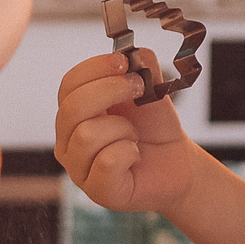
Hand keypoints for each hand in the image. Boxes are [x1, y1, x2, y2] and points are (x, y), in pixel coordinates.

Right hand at [55, 50, 195, 212]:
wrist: (176, 161)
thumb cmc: (154, 127)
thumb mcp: (150, 89)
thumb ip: (141, 65)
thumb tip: (132, 52)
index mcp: (75, 112)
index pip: (69, 84)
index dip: (95, 68)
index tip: (124, 62)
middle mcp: (68, 141)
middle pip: (72, 108)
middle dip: (110, 91)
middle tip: (139, 89)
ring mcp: (79, 169)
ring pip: (87, 135)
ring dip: (122, 128)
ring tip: (133, 135)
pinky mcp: (98, 191)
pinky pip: (106, 162)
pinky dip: (128, 152)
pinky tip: (135, 155)